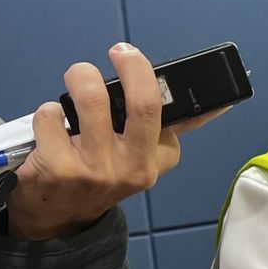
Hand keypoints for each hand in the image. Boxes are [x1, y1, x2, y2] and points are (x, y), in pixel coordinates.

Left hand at [6, 43, 226, 240]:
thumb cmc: (102, 174)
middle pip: (143, 104)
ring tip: (79, 77)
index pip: (186, 120)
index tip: (200, 77)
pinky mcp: (57, 170)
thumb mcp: (139, 157)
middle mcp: (133, 168)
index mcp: (158, 159)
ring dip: (81, 76)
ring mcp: (96, 171)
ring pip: (91, 99)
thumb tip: (219, 105)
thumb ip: (164, 128)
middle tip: (120, 50)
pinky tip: (52, 125)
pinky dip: (48, 111)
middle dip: (132, 66)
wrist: (60, 218)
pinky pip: (51, 116)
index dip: (201, 97)